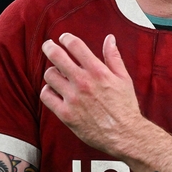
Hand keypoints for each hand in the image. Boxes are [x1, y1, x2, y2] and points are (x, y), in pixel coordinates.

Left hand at [40, 33, 144, 155]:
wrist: (124, 133)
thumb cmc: (125, 106)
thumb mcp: (124, 78)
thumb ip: (114, 57)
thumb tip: (109, 38)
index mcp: (98, 71)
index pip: (75, 46)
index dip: (67, 38)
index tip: (64, 38)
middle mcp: (83, 82)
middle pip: (57, 56)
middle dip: (49, 47)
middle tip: (48, 45)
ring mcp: (72, 98)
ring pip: (49, 75)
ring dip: (51, 71)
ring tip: (56, 73)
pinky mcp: (65, 114)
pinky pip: (46, 96)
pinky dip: (47, 91)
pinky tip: (53, 90)